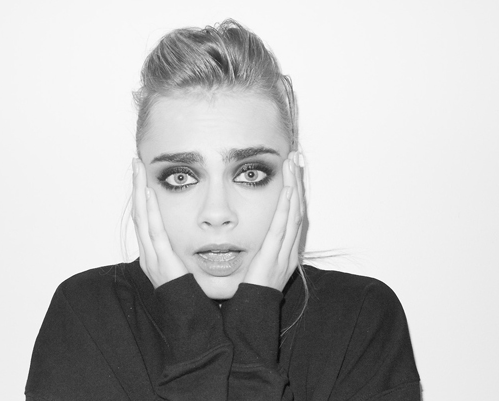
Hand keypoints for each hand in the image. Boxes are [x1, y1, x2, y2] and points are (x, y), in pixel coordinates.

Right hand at [131, 158, 187, 287]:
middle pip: (139, 213)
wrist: (189, 320)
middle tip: (135, 162)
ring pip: (142, 218)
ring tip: (138, 169)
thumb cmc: (191, 296)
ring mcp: (152, 258)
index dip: (142, 196)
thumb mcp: (186, 267)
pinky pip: (153, 232)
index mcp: (155, 254)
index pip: (146, 219)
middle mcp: (149, 254)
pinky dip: (149, 212)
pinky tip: (146, 193)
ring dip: (138, 192)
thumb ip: (186, 251)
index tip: (143, 175)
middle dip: (136, 187)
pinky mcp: (161, 262)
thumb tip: (197, 236)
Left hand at [242, 151, 306, 291]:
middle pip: (297, 209)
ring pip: (293, 214)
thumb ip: (253, 247)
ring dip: (295, 187)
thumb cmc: (248, 291)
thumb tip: (241, 229)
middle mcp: (288, 249)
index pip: (291, 214)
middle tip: (297, 158)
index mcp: (283, 250)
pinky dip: (287, 208)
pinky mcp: (275, 258)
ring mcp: (284, 253)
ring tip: (294, 165)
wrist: (252, 316)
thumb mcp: (253, 263)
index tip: (292, 170)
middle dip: (298, 182)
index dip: (293, 191)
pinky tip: (289, 191)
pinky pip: (283, 229)